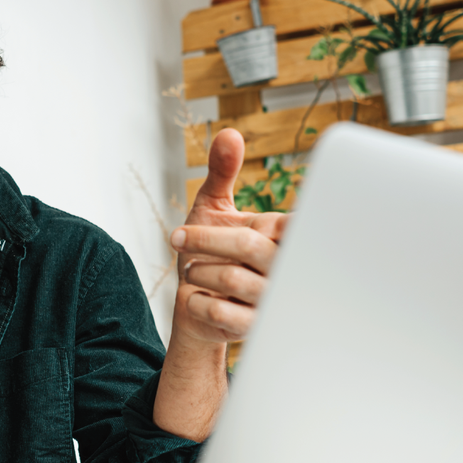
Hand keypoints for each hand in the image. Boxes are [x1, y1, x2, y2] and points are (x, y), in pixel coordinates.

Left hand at [171, 128, 288, 344]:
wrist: (200, 308)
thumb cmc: (214, 253)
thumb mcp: (215, 208)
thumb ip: (223, 172)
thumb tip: (229, 133)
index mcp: (284, 236)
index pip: (285, 221)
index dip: (245, 221)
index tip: (210, 225)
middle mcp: (285, 268)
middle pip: (247, 245)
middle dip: (203, 240)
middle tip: (178, 239)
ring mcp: (271, 300)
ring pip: (230, 279)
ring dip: (196, 271)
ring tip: (192, 270)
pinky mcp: (254, 329)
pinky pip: (217, 311)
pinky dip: (195, 301)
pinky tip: (196, 298)